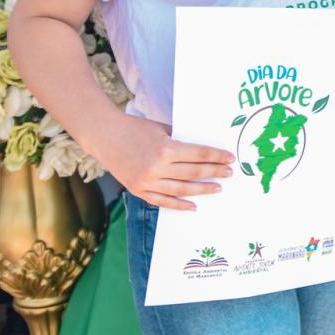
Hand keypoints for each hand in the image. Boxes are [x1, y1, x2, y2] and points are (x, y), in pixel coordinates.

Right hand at [97, 115, 232, 210]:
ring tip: (217, 188)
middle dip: (215, 172)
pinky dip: (179, 204)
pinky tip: (193, 206)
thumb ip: (180, 141)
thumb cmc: (135, 128)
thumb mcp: (162, 129)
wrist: (104, 136)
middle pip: (194, 172)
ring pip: (181, 189)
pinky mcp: (138, 189)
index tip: (230, 158)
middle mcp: (157, 167)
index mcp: (165, 149)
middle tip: (229, 173)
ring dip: (202, 189)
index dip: (216, 157)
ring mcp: (147, 181)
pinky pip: (162, 201)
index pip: (199, 155)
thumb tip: (204, 150)